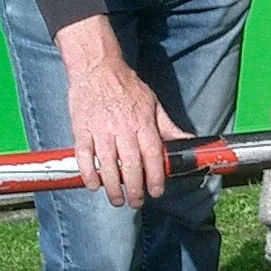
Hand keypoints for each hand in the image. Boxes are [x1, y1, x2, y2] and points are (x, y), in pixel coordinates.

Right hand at [55, 15, 188, 208]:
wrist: (97, 68)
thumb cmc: (127, 86)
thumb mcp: (153, 103)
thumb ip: (168, 126)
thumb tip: (188, 140)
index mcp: (143, 123)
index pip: (153, 156)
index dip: (156, 177)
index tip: (157, 191)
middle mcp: (123, 129)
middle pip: (131, 166)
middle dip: (135, 190)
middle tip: (137, 202)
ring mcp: (101, 130)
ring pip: (108, 166)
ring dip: (113, 188)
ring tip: (117, 200)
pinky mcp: (82, 130)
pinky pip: (84, 157)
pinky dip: (89, 175)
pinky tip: (94, 186)